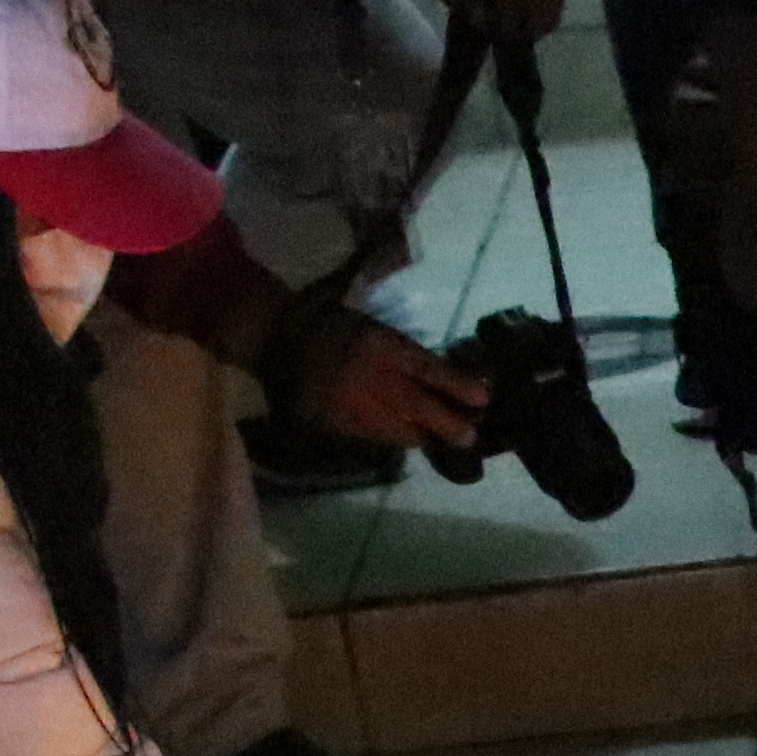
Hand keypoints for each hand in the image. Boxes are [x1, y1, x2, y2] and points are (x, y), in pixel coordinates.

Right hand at [277, 300, 487, 453]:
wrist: (272, 335)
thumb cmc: (323, 319)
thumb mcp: (369, 322)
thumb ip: (401, 347)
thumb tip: (439, 367)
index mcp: (381, 345)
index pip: (431, 371)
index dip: (459, 387)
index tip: (484, 399)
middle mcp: (373, 378)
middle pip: (423, 410)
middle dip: (450, 425)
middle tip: (470, 436)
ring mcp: (356, 405)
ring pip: (402, 430)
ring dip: (422, 434)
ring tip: (437, 437)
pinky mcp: (339, 424)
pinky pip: (375, 437)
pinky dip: (392, 436)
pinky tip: (402, 434)